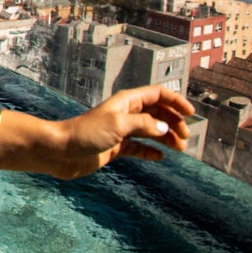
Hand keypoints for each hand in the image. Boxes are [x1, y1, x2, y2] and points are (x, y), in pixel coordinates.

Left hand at [44, 85, 194, 178]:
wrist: (60, 151)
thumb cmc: (85, 133)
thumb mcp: (118, 125)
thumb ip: (144, 125)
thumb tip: (165, 129)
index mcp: (126, 102)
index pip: (158, 94)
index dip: (176, 101)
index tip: (191, 114)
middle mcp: (125, 114)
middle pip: (157, 112)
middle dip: (174, 122)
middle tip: (184, 138)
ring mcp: (121, 130)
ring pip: (151, 130)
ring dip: (166, 137)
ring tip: (180, 149)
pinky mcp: (115, 147)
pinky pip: (139, 147)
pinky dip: (151, 151)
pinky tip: (160, 157)